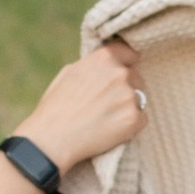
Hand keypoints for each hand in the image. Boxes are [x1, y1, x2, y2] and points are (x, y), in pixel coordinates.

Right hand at [13, 38, 145, 175]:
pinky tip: (111, 129)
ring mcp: (129, 96)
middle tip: (105, 104)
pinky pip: (142, 118)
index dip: (125, 64)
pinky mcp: (134, 118)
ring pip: (140, 98)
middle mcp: (120, 73)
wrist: (53, 139)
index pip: (129, 53)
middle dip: (125, 87)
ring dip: (128, 106)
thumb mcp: (69, 72)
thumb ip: (94, 64)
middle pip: (135, 77)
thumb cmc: (56, 107)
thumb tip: (109, 62)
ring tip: (105, 117)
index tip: (121, 74)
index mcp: (104, 58)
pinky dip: (130, 124)